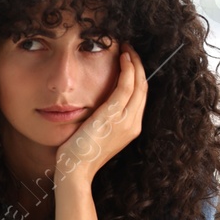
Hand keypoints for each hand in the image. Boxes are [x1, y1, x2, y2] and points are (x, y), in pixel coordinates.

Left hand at [56, 41, 146, 183]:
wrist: (76, 171)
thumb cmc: (79, 155)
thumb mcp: (97, 135)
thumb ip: (103, 120)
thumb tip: (98, 106)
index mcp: (131, 129)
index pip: (140, 97)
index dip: (138, 77)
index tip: (130, 62)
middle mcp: (133, 124)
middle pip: (144, 88)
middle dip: (139, 66)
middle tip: (130, 49)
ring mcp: (126, 120)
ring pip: (139, 83)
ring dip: (134, 62)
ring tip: (127, 48)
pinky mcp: (114, 115)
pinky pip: (126, 86)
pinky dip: (127, 69)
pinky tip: (122, 57)